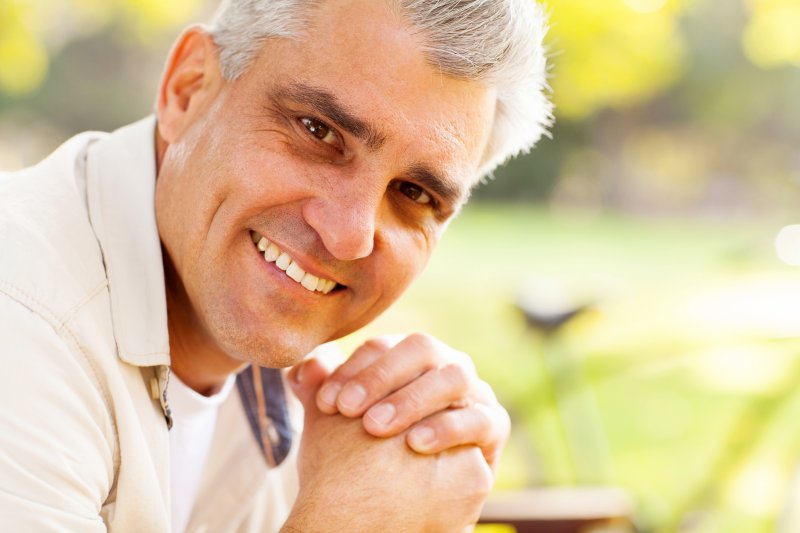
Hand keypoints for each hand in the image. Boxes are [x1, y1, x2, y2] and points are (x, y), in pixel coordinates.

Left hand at [284, 359, 491, 532]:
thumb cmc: (375, 457)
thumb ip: (323, 396)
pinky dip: (448, 427)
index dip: (353, 369)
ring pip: (454, 376)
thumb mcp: (342, 428)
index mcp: (410, 358)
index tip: (324, 402)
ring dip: (413, 398)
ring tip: (377, 427)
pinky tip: (416, 443)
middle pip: (421, 349)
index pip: (382, 347)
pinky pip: (480, 418)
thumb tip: (298, 371)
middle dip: (381, 377)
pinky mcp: (493, 426)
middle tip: (348, 411)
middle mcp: (445, 365)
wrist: (410, 503)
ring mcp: (474, 393)